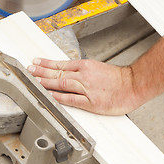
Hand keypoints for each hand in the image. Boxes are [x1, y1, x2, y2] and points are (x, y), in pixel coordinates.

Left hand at [27, 58, 142, 114]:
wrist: (134, 85)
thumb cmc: (117, 78)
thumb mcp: (97, 67)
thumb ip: (82, 70)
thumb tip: (67, 72)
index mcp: (85, 66)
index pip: (61, 64)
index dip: (46, 64)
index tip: (36, 62)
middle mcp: (84, 75)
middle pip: (58, 73)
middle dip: (41, 71)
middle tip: (29, 70)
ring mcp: (87, 88)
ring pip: (62, 84)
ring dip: (46, 82)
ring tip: (34, 81)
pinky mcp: (91, 102)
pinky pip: (72, 99)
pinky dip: (59, 97)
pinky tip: (50, 96)